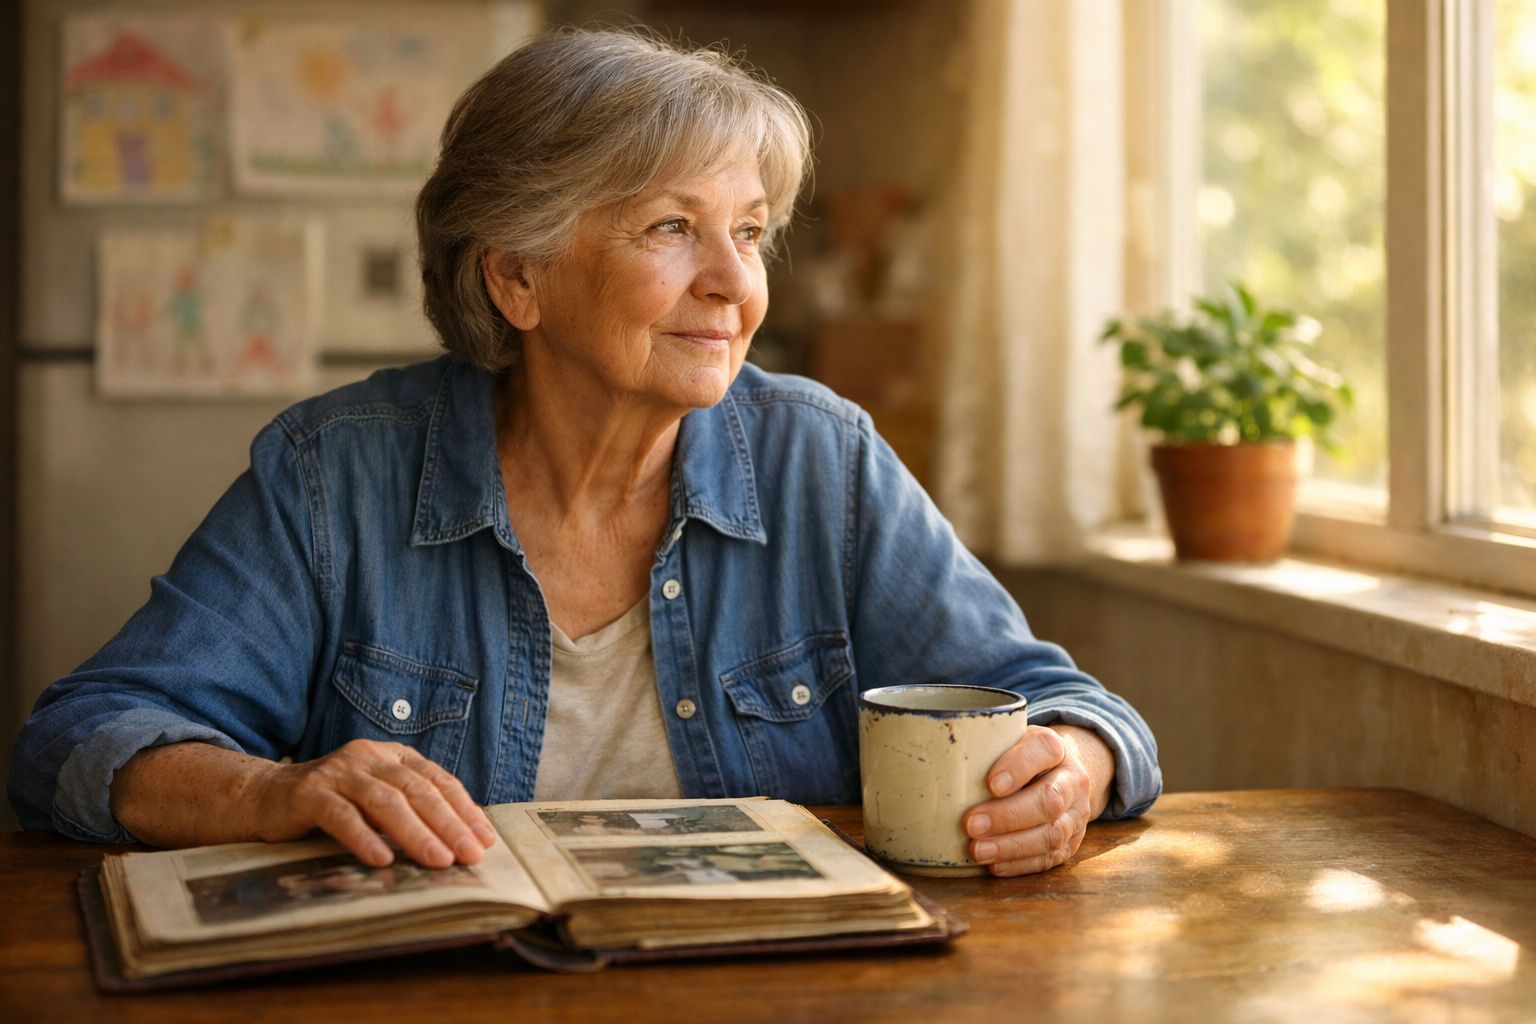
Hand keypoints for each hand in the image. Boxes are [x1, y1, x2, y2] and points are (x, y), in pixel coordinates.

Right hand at [246, 739, 497, 868]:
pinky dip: (363, 837)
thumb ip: (409, 812)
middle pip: (417, 790)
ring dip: (415, 832)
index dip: (464, 809)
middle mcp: (369, 757)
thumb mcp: (376, 801)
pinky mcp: (309, 793)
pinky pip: (341, 815)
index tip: (485, 839)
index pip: (437, 781)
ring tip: (438, 860)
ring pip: (385, 801)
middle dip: (449, 824)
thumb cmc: (332, 804)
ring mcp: (338, 772)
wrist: (266, 798)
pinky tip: (382, 859)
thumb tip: (457, 844)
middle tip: (470, 854)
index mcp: (392, 756)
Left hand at [961, 725, 1114, 876]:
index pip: (1043, 749)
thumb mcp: (1010, 741)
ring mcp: (1076, 815)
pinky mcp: (1071, 844)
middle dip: (1008, 816)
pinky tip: (994, 864)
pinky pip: (1049, 858)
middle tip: (971, 824)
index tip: (991, 784)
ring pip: (1051, 834)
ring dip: (1011, 846)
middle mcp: (1072, 780)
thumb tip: (941, 764)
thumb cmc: (1023, 758)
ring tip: (977, 850)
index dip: (1018, 766)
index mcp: (1055, 748)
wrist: (1064, 776)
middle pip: (1049, 800)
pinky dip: (1019, 864)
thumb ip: (987, 747)